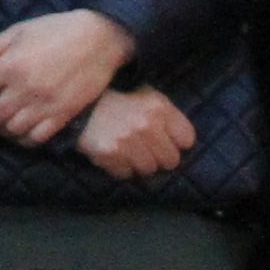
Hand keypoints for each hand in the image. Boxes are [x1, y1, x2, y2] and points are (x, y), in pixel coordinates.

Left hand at [0, 8, 133, 143]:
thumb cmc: (57, 30)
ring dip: (1, 127)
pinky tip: (22, 128)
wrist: (101, 38)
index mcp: (11, 64)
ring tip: (4, 118)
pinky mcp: (62, 116)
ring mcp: (44, 105)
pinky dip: (23, 138)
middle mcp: (25, 89)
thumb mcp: (18, 31)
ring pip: (10, 131)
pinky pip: (35, 139)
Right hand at [76, 85, 193, 181]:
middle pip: (171, 160)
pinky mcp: (110, 154)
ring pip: (149, 169)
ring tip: (130, 150)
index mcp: (159, 107)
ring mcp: (127, 141)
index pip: (187, 139)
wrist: (83, 103)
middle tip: (149, 149)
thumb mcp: (147, 96)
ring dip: (141, 163)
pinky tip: (116, 153)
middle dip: (161, 157)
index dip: (178, 142)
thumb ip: (166, 116)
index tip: (170, 141)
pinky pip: (126, 173)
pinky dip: (121, 167)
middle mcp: (146, 125)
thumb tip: (183, 143)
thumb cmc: (120, 99)